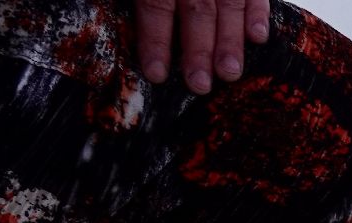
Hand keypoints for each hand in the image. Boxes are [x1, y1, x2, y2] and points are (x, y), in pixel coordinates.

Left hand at [135, 0, 270, 93]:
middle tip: (199, 85)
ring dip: (230, 40)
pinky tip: (257, 38)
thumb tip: (93, 8)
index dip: (156, 38)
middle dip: (198, 49)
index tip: (157, 73)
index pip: (155, 3)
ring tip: (229, 73)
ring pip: (227, 3)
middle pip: (196, 8)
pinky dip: (258, 13)